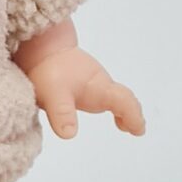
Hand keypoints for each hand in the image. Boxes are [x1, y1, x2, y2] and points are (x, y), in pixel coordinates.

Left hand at [29, 46, 145, 140]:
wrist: (43, 48)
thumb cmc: (48, 70)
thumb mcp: (52, 94)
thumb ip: (62, 113)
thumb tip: (69, 134)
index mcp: (99, 86)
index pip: (123, 100)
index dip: (133, 116)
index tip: (139, 130)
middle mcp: (102, 84)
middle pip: (125, 98)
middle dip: (133, 113)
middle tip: (138, 130)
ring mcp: (96, 82)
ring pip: (118, 96)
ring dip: (126, 111)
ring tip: (127, 126)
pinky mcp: (87, 83)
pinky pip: (109, 96)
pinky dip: (117, 108)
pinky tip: (115, 119)